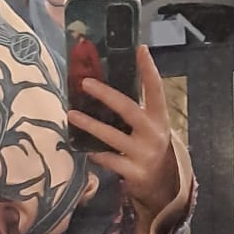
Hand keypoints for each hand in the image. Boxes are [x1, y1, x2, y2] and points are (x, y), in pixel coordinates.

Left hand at [68, 46, 179, 217]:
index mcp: (159, 117)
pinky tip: (83, 148)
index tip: (140, 48)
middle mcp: (153, 133)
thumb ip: (135, 110)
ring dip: (89, 124)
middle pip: (128, 108)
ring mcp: (143, 153)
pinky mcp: (133, 172)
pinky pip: (109, 159)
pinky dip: (95, 153)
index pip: (156, 88)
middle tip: (85, 83)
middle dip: (105, 94)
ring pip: (112, 136)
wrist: (161, 185)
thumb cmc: (149, 147)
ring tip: (71, 114)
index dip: (149, 69)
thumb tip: (106, 85)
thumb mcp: (150, 127)